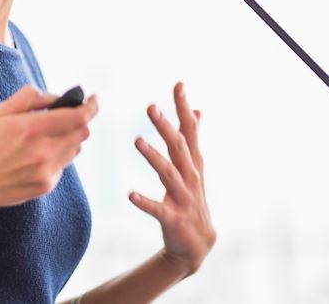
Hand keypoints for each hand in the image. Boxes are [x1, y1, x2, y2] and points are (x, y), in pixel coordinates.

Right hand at [0, 85, 97, 210]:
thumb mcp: (0, 113)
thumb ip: (30, 98)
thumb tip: (56, 97)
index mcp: (31, 129)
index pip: (79, 117)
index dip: (92, 106)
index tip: (94, 99)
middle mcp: (43, 152)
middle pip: (82, 133)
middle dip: (79, 121)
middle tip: (67, 115)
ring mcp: (46, 172)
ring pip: (75, 149)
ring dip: (68, 138)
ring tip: (46, 136)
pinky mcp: (45, 186)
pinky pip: (62, 166)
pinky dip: (56, 156)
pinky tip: (35, 156)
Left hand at [130, 81, 215, 276]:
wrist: (198, 244)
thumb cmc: (192, 199)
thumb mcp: (195, 167)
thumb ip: (193, 138)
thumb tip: (197, 109)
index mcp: (193, 163)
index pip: (190, 130)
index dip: (183, 108)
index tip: (178, 84)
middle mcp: (191, 176)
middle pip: (179, 147)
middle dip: (166, 127)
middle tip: (151, 107)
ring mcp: (183, 198)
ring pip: (168, 174)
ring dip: (153, 157)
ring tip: (137, 141)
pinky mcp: (173, 218)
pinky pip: (157, 209)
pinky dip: (145, 202)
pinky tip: (130, 194)